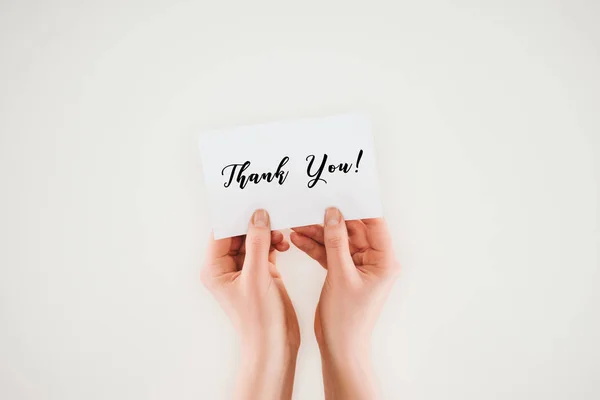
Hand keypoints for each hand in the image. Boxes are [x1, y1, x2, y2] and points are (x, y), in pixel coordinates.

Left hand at [201, 209, 299, 399]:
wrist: (275, 346)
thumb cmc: (259, 319)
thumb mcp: (257, 276)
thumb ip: (257, 243)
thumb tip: (258, 215)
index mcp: (215, 268)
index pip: (221, 232)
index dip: (235, 217)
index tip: (251, 201)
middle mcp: (227, 267)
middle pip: (238, 234)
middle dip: (255, 223)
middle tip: (273, 211)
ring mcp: (245, 270)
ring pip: (254, 240)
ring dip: (268, 233)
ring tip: (282, 232)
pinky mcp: (262, 273)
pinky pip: (266, 248)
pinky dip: (275, 243)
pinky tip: (285, 244)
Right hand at [290, 207, 399, 398]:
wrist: (339, 347)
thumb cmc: (347, 319)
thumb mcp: (341, 276)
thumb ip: (336, 243)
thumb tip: (334, 213)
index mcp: (384, 260)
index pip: (374, 224)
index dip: (358, 208)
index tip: (341, 192)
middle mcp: (374, 260)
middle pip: (352, 230)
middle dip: (330, 220)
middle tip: (310, 206)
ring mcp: (358, 266)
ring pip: (337, 240)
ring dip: (318, 232)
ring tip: (296, 223)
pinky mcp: (343, 272)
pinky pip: (329, 253)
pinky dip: (314, 246)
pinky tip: (297, 238)